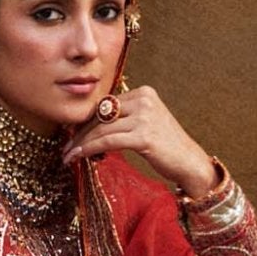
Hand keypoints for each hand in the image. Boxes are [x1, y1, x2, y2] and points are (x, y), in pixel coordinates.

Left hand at [61, 86, 218, 200]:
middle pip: (101, 115)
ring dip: (81, 144)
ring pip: (102, 129)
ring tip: (68, 155)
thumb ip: (124, 118)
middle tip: (66, 146)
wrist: (190, 163)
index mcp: (144, 92)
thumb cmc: (166, 148)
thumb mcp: (146, 124)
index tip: (73, 135)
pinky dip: (89, 149)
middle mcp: (144, 100)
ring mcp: (144, 117)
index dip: (87, 121)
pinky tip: (78, 157)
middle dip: (81, 132)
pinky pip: (107, 141)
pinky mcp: (143, 136)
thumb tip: (92, 126)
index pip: (106, 105)